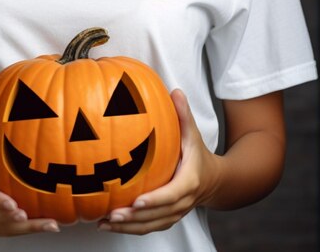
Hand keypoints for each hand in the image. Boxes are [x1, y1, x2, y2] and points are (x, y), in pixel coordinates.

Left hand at [98, 89, 219, 234]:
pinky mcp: (166, 218)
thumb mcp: (193, 133)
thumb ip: (183, 114)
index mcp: (189, 182)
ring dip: (128, 226)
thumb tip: (175, 91)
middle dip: (135, 217)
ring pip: (151, 225)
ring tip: (105, 221)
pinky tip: (108, 224)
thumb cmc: (198, 154)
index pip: (172, 194)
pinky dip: (129, 228)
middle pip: (158, 215)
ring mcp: (175, 213)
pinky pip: (148, 227)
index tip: (137, 201)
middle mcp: (182, 202)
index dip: (155, 200)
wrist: (213, 180)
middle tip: (113, 213)